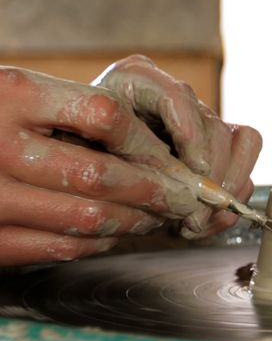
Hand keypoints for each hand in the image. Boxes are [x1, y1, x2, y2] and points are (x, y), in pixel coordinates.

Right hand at [0, 66, 201, 265]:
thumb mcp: (18, 93)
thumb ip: (72, 110)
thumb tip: (156, 150)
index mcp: (12, 94)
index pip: (106, 116)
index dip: (149, 142)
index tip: (174, 157)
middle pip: (102, 175)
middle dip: (156, 190)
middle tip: (185, 195)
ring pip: (89, 217)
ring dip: (136, 220)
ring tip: (158, 215)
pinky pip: (62, 247)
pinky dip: (101, 243)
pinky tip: (117, 233)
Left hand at [93, 55, 261, 237]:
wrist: (78, 170)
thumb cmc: (71, 158)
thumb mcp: (78, 154)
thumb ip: (117, 162)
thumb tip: (169, 187)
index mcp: (136, 80)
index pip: (177, 96)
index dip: (191, 132)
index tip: (193, 169)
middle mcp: (173, 95)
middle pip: (215, 124)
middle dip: (211, 174)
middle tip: (193, 213)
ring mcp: (199, 120)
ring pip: (242, 142)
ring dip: (228, 187)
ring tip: (199, 221)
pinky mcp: (216, 148)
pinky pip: (243, 165)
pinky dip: (231, 198)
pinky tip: (203, 221)